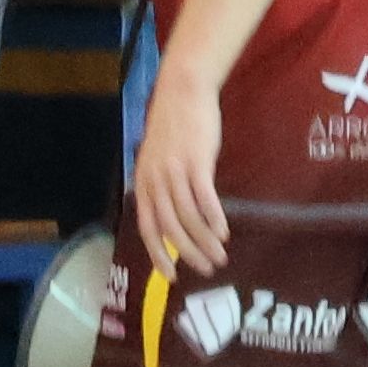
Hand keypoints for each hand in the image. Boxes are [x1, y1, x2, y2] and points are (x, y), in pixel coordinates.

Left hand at [131, 59, 230, 277]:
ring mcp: (175, 171)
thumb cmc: (173, 126)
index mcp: (143, 181)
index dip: (159, 254)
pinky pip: (204, 198)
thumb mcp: (156, 159)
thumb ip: (160, 187)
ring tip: (221, 255)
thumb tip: (171, 219)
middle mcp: (155, 180)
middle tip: (206, 270)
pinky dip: (214, 219)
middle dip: (188, 254)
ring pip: (189, 218)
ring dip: (205, 241)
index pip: (147, 227)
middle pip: (171, 228)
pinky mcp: (196, 161)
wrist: (182, 89)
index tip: (171, 276)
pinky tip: (224, 231)